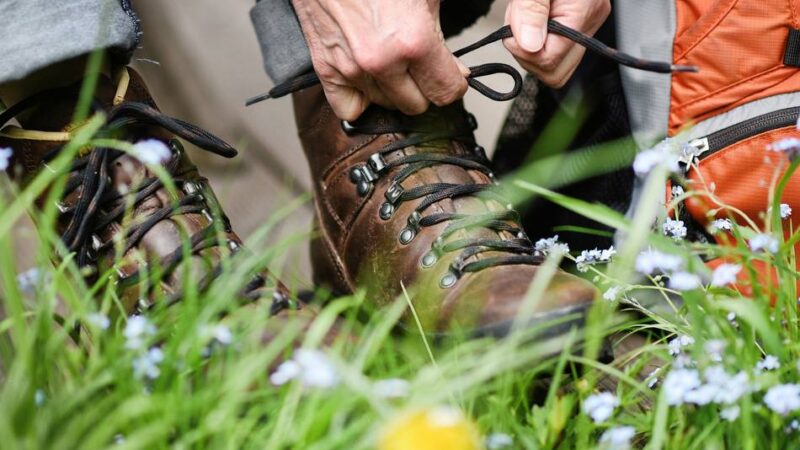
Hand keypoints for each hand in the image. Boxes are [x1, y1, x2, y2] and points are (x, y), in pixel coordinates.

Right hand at [291, 0, 468, 120]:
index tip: (450, 73)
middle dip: (424, 87)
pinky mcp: (326, 69)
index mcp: (413, 41)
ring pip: (386, 106)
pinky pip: (349, 109)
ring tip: (392, 62)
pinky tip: (369, 81)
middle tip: (421, 64)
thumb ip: (444, 37)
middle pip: (417, 105)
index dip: (453, 82)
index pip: (447, 92)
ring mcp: (350, 68)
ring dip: (393, 90)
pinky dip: (361, 100)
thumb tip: (457, 71)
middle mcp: (381, 61)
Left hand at [503, 0, 610, 87]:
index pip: (551, 60)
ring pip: (553, 66)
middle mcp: (589, 23)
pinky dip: (532, 40)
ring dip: (527, 49)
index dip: (523, 52)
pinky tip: (527, 19)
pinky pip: (552, 50)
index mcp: (583, 12)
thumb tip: (530, 47)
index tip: (510, 34)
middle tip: (515, 29)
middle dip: (527, 56)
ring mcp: (584, 26)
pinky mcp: (575, 25)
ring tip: (521, 17)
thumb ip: (532, 13)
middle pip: (555, 72)